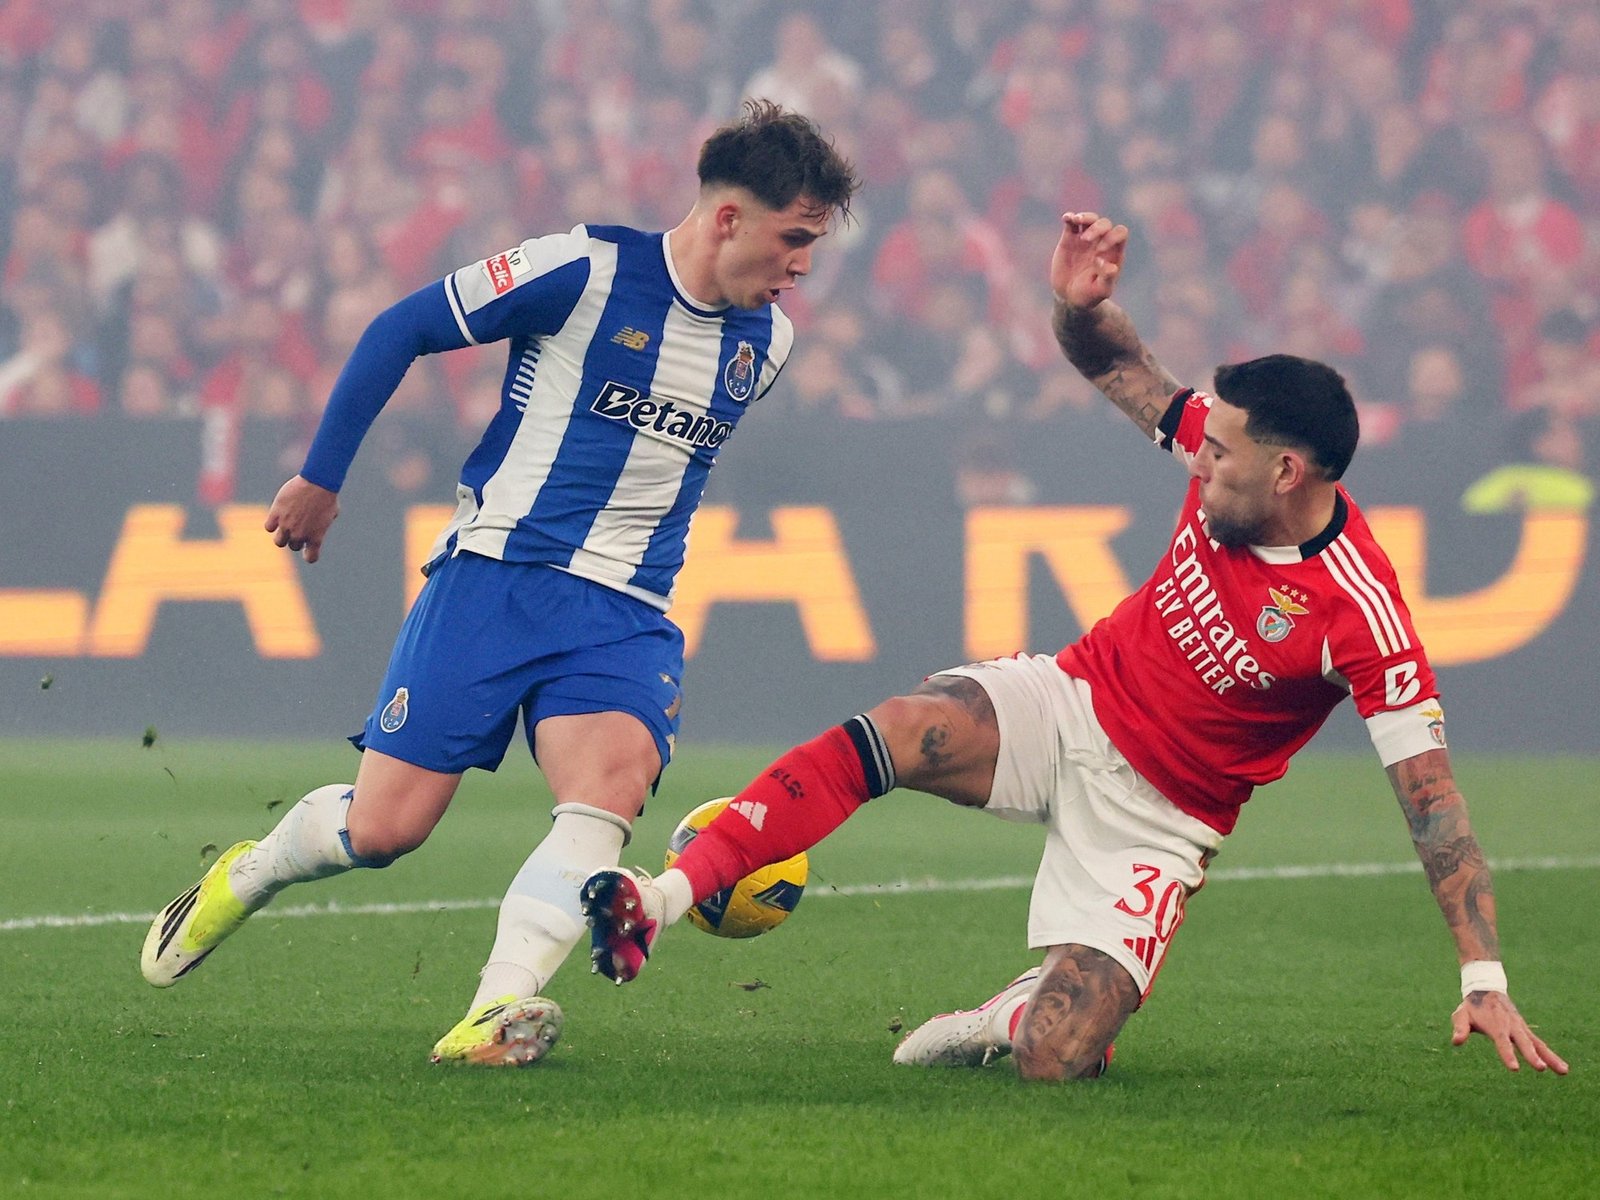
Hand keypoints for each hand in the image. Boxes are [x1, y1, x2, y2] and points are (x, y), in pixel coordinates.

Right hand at [264, 474, 339, 562]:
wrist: (318, 482)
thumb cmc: (328, 496)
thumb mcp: (330, 514)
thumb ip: (321, 526)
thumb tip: (314, 528)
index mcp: (316, 538)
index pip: (310, 557)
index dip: (308, 554)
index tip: (307, 549)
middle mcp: (300, 534)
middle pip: (293, 546)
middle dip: (295, 538)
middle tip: (299, 526)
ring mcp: (286, 525)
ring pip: (279, 541)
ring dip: (283, 535)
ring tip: (286, 525)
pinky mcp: (276, 514)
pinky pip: (269, 527)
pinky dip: (272, 524)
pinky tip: (278, 515)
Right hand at [1050, 212, 1128, 308]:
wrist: (1070, 297)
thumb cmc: (1090, 295)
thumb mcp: (1101, 290)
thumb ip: (1107, 278)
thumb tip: (1110, 266)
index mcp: (1113, 251)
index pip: (1120, 233)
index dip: (1111, 237)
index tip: (1099, 252)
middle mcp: (1101, 242)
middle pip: (1105, 223)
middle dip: (1096, 228)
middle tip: (1085, 240)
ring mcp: (1085, 239)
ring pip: (1090, 219)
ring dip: (1085, 217)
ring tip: (1076, 220)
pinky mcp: (1069, 239)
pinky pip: (1071, 223)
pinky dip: (1070, 217)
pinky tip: (1066, 218)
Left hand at [1451, 991, 1567, 1073]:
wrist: (1487, 988)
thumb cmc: (1472, 1006)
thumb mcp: (1461, 1014)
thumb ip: (1460, 1027)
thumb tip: (1456, 1042)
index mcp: (1495, 1024)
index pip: (1502, 1042)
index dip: (1508, 1054)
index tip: (1514, 1068)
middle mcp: (1511, 1026)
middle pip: (1523, 1042)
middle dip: (1531, 1055)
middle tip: (1540, 1068)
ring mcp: (1521, 1028)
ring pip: (1538, 1044)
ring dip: (1550, 1057)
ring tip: (1564, 1072)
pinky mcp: (1526, 1031)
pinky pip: (1540, 1044)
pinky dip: (1551, 1055)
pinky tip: (1562, 1069)